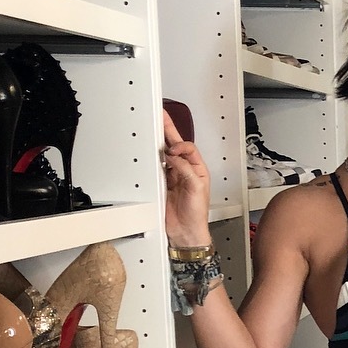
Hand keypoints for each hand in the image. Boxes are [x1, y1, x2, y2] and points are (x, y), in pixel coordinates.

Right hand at [163, 109, 212, 246]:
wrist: (185, 232)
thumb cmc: (197, 215)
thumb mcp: (197, 188)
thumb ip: (186, 170)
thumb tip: (174, 156)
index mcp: (198, 170)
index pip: (188, 149)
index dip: (181, 145)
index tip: (174, 148)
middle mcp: (185, 171)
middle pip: (175, 146)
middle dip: (167, 131)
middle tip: (159, 115)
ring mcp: (172, 176)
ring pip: (163, 154)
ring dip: (158, 143)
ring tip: (152, 128)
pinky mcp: (161, 183)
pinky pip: (155, 167)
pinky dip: (151, 159)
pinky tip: (149, 152)